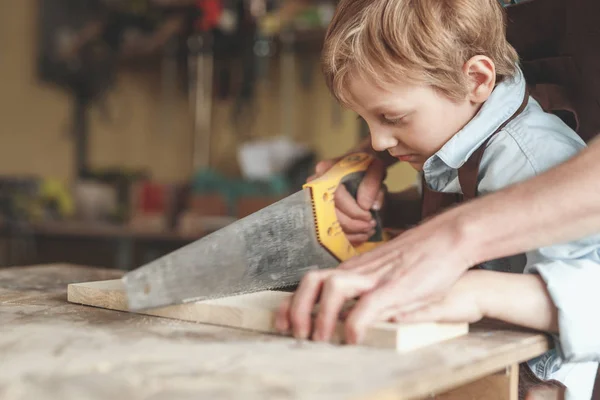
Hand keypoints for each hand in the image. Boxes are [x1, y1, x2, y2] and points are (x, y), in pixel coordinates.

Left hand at [275, 211, 474, 342]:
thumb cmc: (420, 256)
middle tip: (294, 334)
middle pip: (313, 280)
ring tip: (319, 340)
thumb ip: (367, 291)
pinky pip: (367, 305)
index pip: (312, 281)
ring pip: (333, 288)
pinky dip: (355, 324)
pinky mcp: (395, 286)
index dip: (293, 302)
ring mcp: (375, 276)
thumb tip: (351, 313)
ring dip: (321, 316)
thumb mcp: (385, 273)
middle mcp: (358, 270)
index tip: (283, 322)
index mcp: (354, 269)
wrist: (448, 237)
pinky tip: (353, 339)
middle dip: (297, 308)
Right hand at [308, 156, 386, 245]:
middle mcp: (315, 185)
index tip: (369, 216)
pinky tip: (362, 236)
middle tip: (370, 226)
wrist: (364, 174)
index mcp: (328, 169)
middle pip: (330, 213)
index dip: (353, 210)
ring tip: (368, 231)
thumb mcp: (376, 168)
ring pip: (328, 225)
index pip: (336, 196)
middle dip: (353, 224)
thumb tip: (364, 206)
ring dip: (351, 233)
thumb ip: (372, 182)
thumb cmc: (368, 168)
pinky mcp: (318, 213)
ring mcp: (314, 201)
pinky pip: (329, 232)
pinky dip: (348, 237)